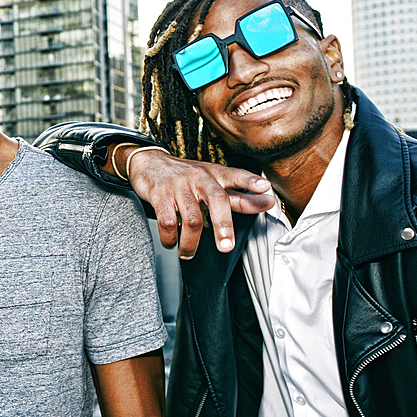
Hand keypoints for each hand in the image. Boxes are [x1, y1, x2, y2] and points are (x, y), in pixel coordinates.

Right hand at [126, 150, 273, 258]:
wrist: (148, 162)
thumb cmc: (186, 177)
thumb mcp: (212, 183)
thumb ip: (238, 196)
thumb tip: (268, 202)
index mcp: (215, 174)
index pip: (236, 175)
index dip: (250, 182)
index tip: (265, 188)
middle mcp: (199, 177)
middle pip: (216, 199)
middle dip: (223, 225)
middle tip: (225, 247)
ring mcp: (179, 185)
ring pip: (191, 218)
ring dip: (190, 243)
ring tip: (188, 253)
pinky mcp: (160, 194)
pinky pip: (168, 222)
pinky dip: (170, 238)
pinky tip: (171, 243)